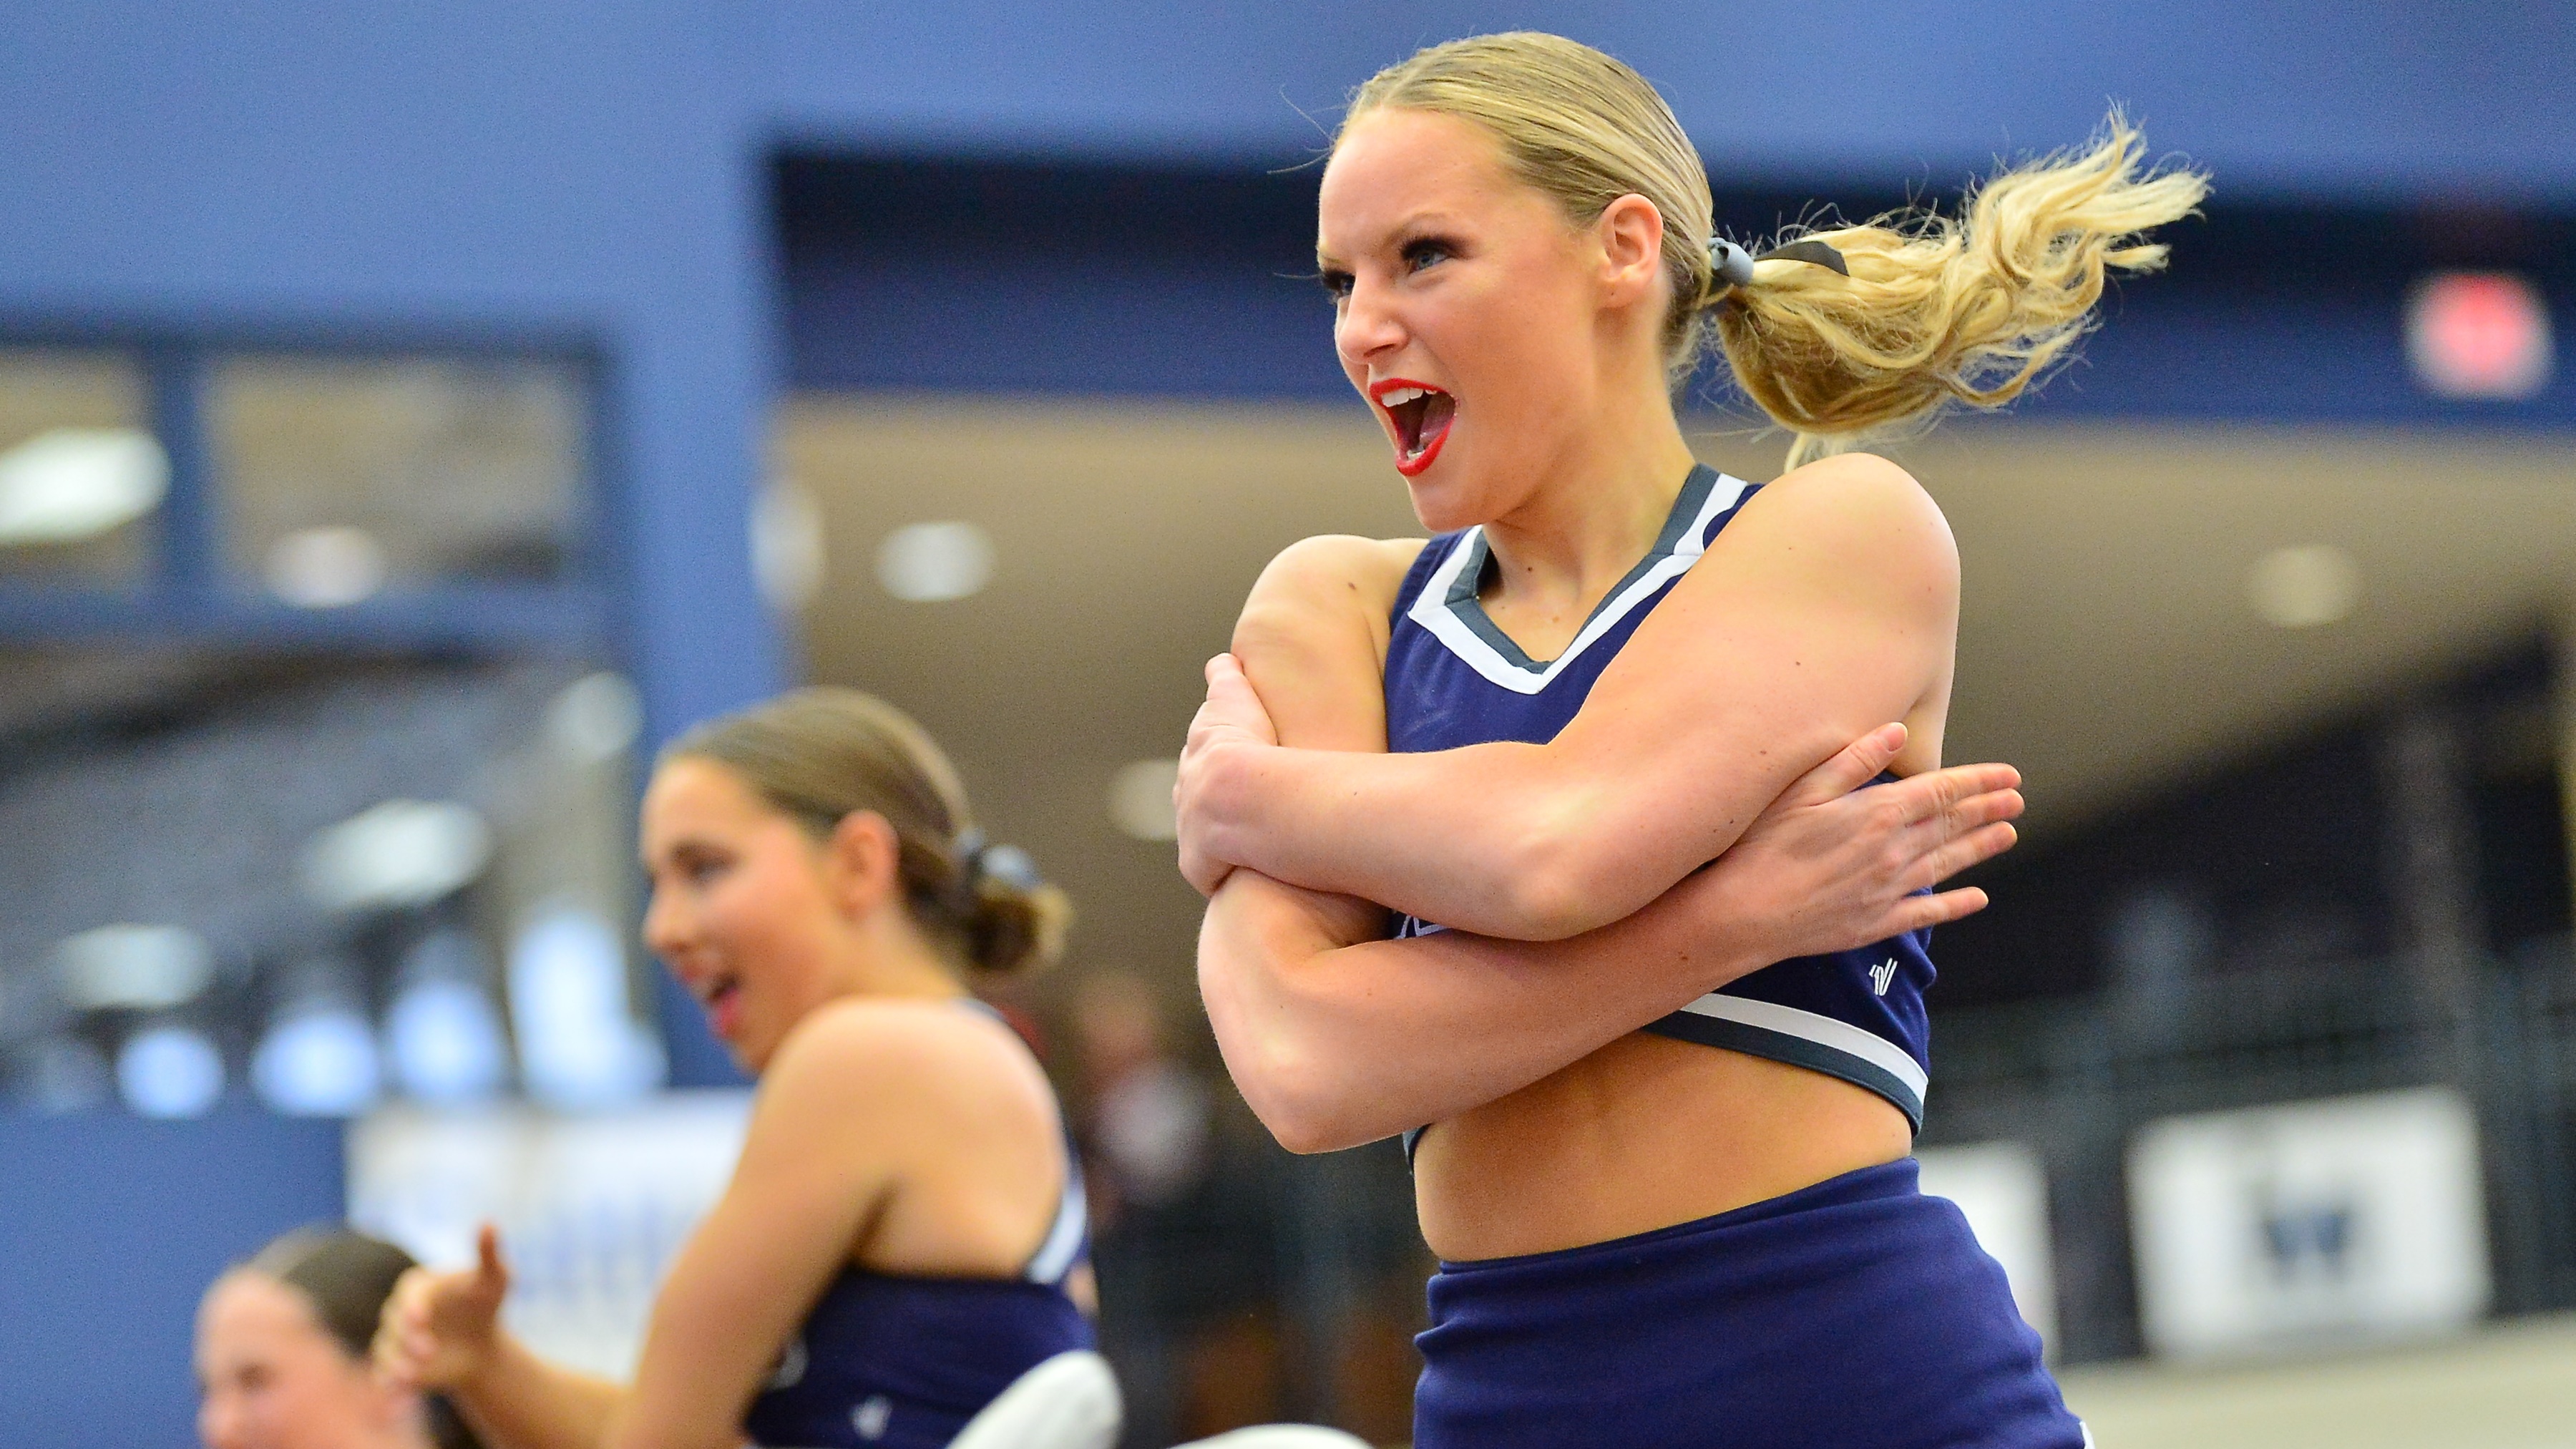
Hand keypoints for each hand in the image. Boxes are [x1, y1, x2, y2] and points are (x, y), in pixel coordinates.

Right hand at [374, 1223, 510, 1394]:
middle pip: (394, 1324)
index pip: (409, 1293)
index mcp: (418, 1286)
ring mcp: (392, 1340)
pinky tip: (399, 1400)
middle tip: (428, 1350)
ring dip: (396, 1365)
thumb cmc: (485, 1303)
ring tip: (413, 1376)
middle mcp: (398, 1312)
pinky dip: (390, 1388)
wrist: (479, 1344)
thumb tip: (489, 1222)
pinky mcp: (392, 1367)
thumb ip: (488, 1253)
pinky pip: (384, 1378)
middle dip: (407, 1337)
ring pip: (385, 1352)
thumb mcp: (494, 1279)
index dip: (413, 1305)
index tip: (422, 1317)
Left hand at [1176, 653, 1279, 895]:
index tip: (1227, 762)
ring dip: (1216, 840)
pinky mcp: (1196, 862)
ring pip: (1199, 835)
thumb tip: (1221, 661)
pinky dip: (1224, 873)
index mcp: (1202, 750)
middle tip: (1234, 806)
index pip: (1203, 754)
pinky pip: (1210, 872)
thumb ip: (1227, 679)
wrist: (1246, 796)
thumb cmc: (1255, 745)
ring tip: (1245, 846)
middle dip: (1207, 798)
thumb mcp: (1237, 699)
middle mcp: (1187, 788)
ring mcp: (1190, 828)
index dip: (1216, 759)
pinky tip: (1246, 875)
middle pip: (1192, 794)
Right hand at [1686, 723, 2022, 967]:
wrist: (1744, 914)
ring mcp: (1888, 891)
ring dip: (1980, 848)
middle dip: (1987, 809)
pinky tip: (1977, 899)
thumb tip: (1897, 731)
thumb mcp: (1802, 790)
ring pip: (1947, 865)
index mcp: (1878, 814)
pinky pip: (1927, 914)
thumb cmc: (1763, 847)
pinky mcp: (1876, 923)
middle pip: (1952, 825)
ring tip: (2008, 835)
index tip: (2008, 775)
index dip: (1979, 781)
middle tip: (2016, 800)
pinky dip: (1955, 906)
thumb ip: (1854, 760)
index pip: (1942, 791)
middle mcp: (1893, 852)